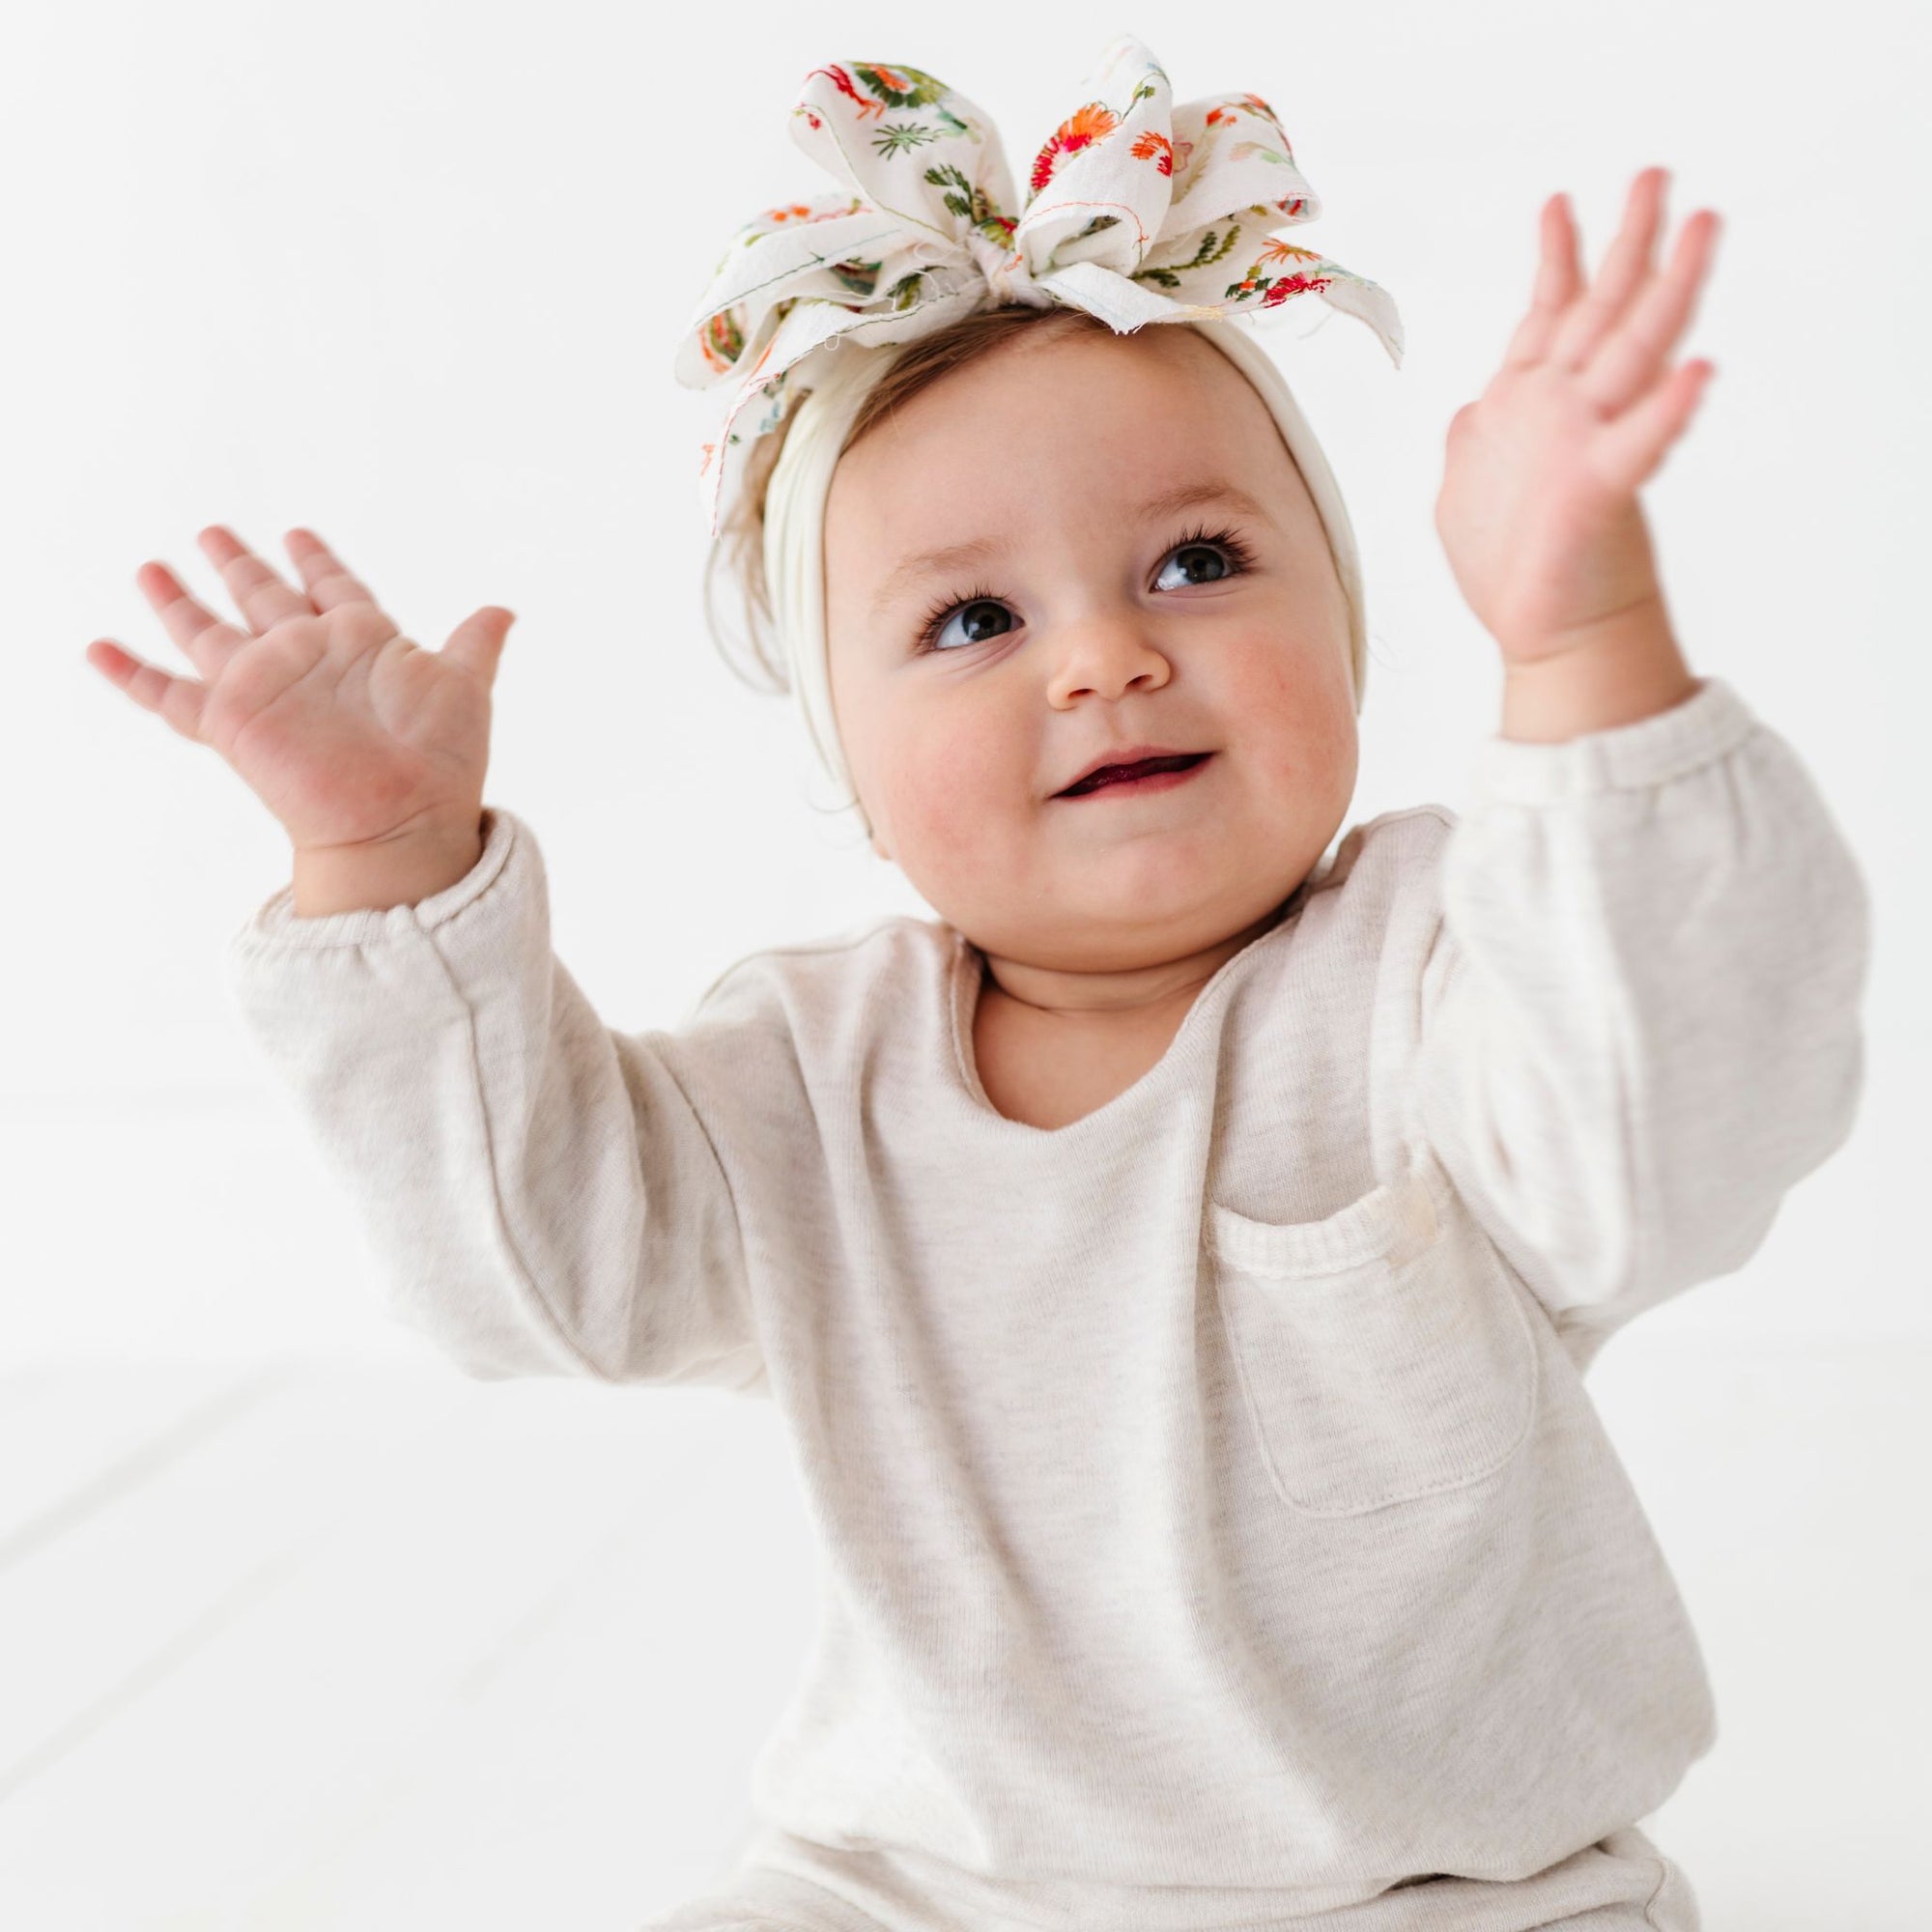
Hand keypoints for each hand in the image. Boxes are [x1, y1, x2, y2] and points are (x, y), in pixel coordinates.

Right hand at [85, 526, 515, 853]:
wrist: (403, 820)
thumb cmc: (441, 761)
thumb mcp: (465, 688)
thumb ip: (475, 644)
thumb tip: (503, 609)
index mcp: (362, 642)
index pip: (334, 588)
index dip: (318, 562)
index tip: (299, 534)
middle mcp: (308, 659)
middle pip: (262, 598)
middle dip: (239, 565)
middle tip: (213, 530)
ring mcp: (266, 688)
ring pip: (209, 632)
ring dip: (178, 602)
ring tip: (150, 567)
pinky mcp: (232, 721)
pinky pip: (167, 693)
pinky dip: (130, 672)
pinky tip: (98, 647)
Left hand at [1434, 167, 1721, 665]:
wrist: (1543, 629)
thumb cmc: (1512, 563)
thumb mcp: (1466, 488)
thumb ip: (1471, 439)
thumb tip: (1469, 407)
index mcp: (1528, 404)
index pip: (1547, 317)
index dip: (1554, 260)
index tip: (1558, 201)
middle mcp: (1566, 410)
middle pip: (1604, 310)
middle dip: (1629, 241)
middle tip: (1656, 173)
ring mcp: (1587, 443)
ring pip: (1635, 351)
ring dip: (1668, 289)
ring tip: (1701, 227)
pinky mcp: (1599, 490)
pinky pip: (1641, 443)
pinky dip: (1667, 410)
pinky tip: (1698, 371)